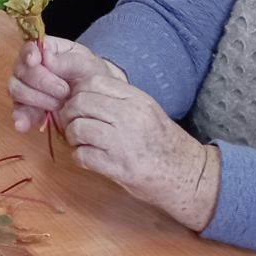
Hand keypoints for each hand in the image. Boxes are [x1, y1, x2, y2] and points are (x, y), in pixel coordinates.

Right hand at [8, 36, 125, 132]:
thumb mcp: (87, 64)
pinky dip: (20, 118)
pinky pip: (18, 112)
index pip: (28, 48)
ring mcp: (26, 87)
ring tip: (59, 105)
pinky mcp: (26, 108)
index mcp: (44, 50)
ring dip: (37, 99)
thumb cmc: (90, 75)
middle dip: (42, 82)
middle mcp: (29, 67)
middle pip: (21, 71)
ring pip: (16, 90)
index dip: (29, 54)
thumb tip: (46, 57)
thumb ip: (67, 61)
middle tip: (64, 91)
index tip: (34, 61)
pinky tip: (23, 125)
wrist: (95, 99)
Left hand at [59, 73, 221, 231]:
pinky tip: (88, 158)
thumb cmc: (162, 141)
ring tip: (80, 142)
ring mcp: (123, 142)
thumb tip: (80, 92)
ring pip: (77, 128)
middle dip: (68, 115)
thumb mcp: (146, 109)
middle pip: (80, 103)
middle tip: (72, 124)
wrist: (186, 174)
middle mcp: (130, 117)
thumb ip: (118, 99)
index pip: (93, 82)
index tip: (77, 104)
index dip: (77, 92)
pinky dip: (79, 157)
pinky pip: (82, 155)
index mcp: (136, 99)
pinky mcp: (118, 167)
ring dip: (72, 137)